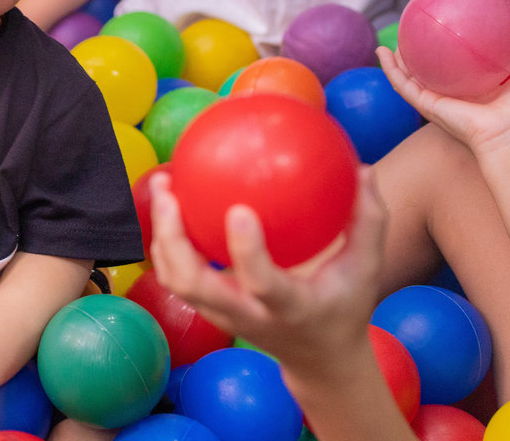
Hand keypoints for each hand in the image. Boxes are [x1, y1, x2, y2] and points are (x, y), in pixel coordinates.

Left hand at [148, 167, 385, 378]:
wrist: (319, 360)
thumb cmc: (343, 307)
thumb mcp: (366, 269)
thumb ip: (367, 221)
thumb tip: (364, 168)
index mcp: (287, 307)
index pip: (262, 283)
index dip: (247, 251)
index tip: (238, 210)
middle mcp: (245, 314)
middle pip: (194, 283)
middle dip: (173, 238)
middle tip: (169, 190)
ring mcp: (220, 314)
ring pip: (175, 280)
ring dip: (160, 234)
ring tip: (162, 185)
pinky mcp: (207, 308)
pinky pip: (175, 274)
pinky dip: (165, 240)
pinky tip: (170, 201)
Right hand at [377, 45, 509, 163]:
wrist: (506, 131)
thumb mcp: (508, 71)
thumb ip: (502, 54)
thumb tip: (502, 31)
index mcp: (464, 90)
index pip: (444, 71)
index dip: (434, 55)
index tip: (429, 38)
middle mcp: (446, 97)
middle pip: (420, 75)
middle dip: (410, 59)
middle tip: (405, 40)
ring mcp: (432, 102)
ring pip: (405, 79)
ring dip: (393, 63)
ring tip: (385, 46)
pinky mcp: (424, 105)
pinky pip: (401, 85)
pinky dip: (389, 69)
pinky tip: (382, 53)